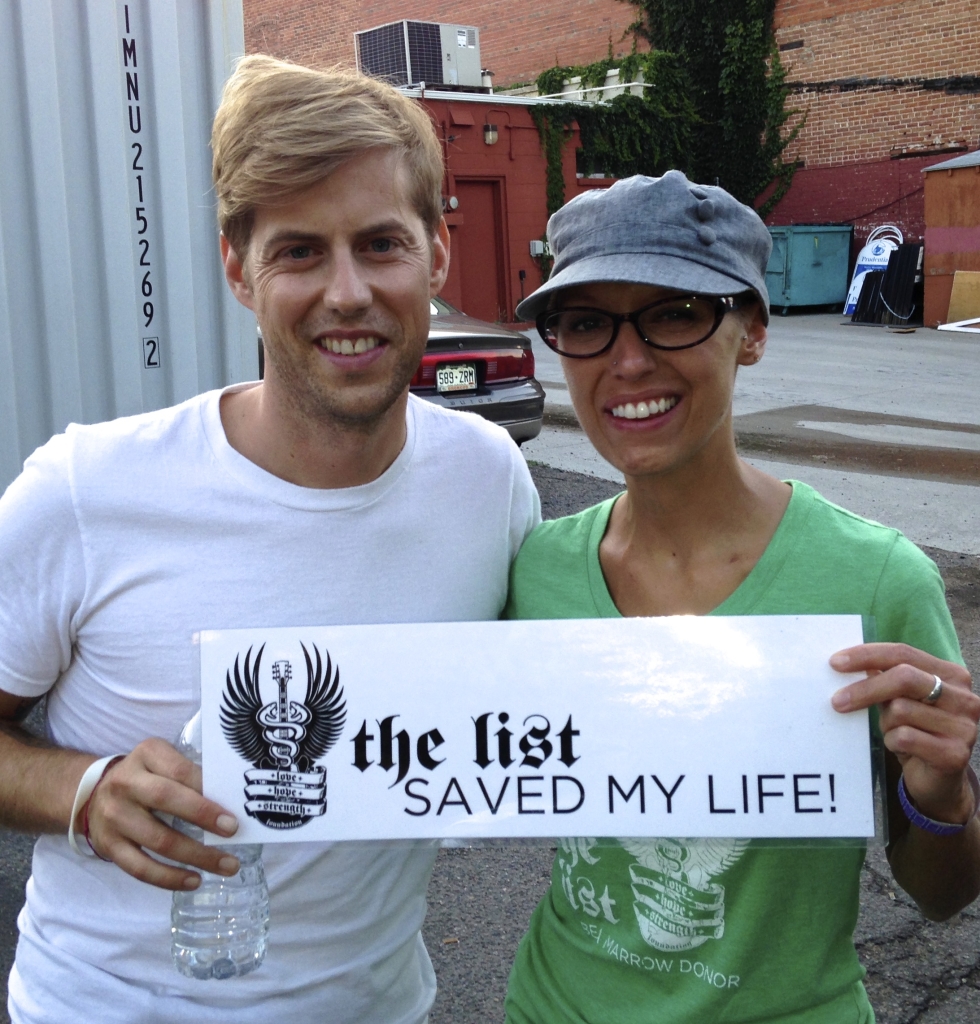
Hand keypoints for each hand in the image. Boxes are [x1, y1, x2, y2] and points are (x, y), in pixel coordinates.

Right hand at [81, 738, 241, 889]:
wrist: (93, 793)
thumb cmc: (145, 776)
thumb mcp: (162, 761)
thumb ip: (190, 774)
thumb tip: (231, 800)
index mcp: (146, 755)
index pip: (179, 770)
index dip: (205, 788)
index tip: (232, 807)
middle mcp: (126, 783)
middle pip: (166, 799)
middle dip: (203, 816)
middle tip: (233, 831)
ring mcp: (115, 817)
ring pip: (158, 840)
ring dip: (196, 856)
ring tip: (228, 865)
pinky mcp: (109, 846)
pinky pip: (140, 868)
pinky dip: (169, 878)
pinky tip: (194, 881)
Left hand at [831, 643, 979, 823]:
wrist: (938, 781)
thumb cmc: (915, 732)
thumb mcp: (900, 700)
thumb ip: (883, 678)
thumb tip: (847, 660)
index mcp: (951, 675)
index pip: (903, 653)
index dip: (867, 654)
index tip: (835, 662)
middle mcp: (963, 697)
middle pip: (903, 677)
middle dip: (865, 688)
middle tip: (837, 701)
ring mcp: (964, 726)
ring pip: (900, 710)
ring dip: (886, 723)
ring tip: (894, 733)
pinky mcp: (955, 753)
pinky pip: (904, 738)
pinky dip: (892, 742)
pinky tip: (900, 748)